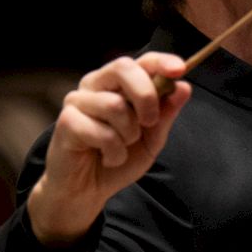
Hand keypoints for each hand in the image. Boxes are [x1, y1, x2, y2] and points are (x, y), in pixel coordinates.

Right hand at [26, 53, 191, 245]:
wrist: (88, 190)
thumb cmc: (119, 158)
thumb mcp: (152, 138)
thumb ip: (165, 113)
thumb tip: (184, 87)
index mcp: (118, 84)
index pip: (141, 61)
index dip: (161, 62)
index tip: (180, 69)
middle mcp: (95, 85)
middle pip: (123, 68)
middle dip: (145, 96)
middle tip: (149, 123)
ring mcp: (77, 101)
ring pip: (115, 105)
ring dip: (129, 134)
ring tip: (122, 148)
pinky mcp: (66, 122)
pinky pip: (101, 131)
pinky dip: (114, 151)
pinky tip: (107, 157)